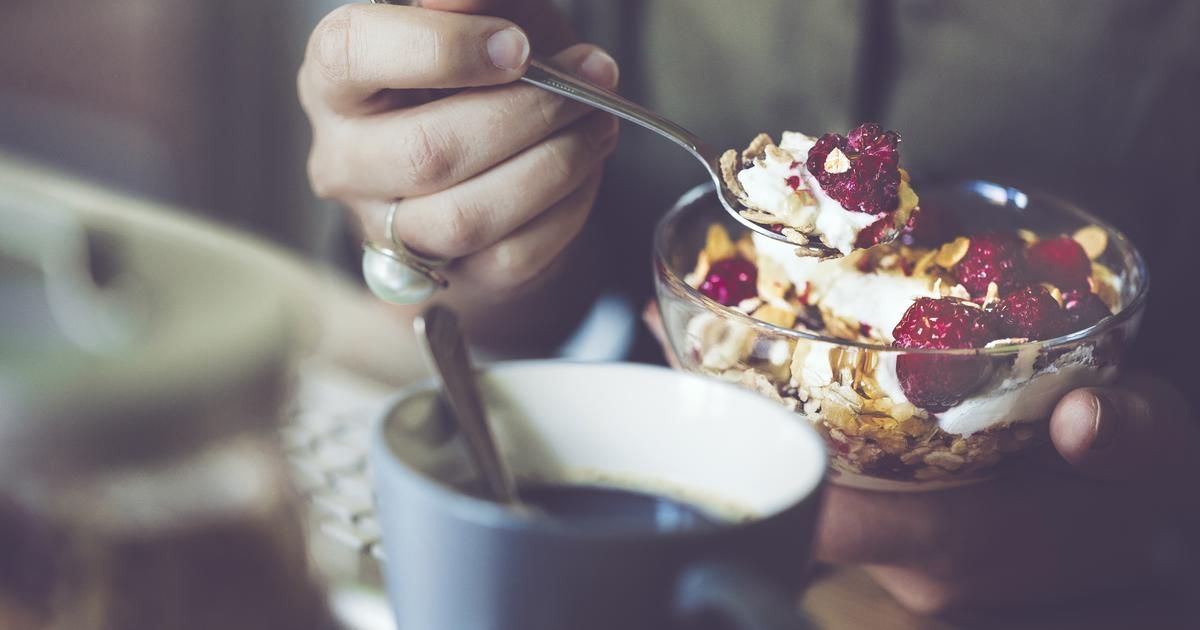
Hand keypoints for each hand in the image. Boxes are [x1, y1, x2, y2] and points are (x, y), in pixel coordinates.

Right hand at [299, 1, 617, 344]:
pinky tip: (586, 168)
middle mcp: (343, 159)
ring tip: (598, 121)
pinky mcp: (442, 274)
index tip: (515, 44)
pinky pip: (510, 254)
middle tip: (588, 80)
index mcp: (334, 80)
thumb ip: (479, 1)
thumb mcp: (485, 17)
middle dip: (525, 113)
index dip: (441, 50)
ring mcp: (386, 228)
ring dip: (554, 164)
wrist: (489, 157)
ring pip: (466, 216)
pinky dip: (565, 208)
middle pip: (426, 150)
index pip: (352, 55)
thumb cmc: (476, 74)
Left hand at [643, 302, 1199, 615]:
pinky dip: (781, 433)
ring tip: (684, 337)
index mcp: (959, 539)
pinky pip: (817, 489)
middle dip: (722, 416)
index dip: (751, 457)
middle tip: (661, 328)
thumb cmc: (1146, 498)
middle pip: (784, 491)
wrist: (1147, 549)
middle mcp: (911, 565)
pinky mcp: (899, 547)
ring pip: (794, 487)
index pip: (827, 516)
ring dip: (743, 419)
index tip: (686, 378)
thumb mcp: (1160, 454)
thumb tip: (1083, 418)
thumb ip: (1132, 436)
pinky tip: (751, 378)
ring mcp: (898, 562)